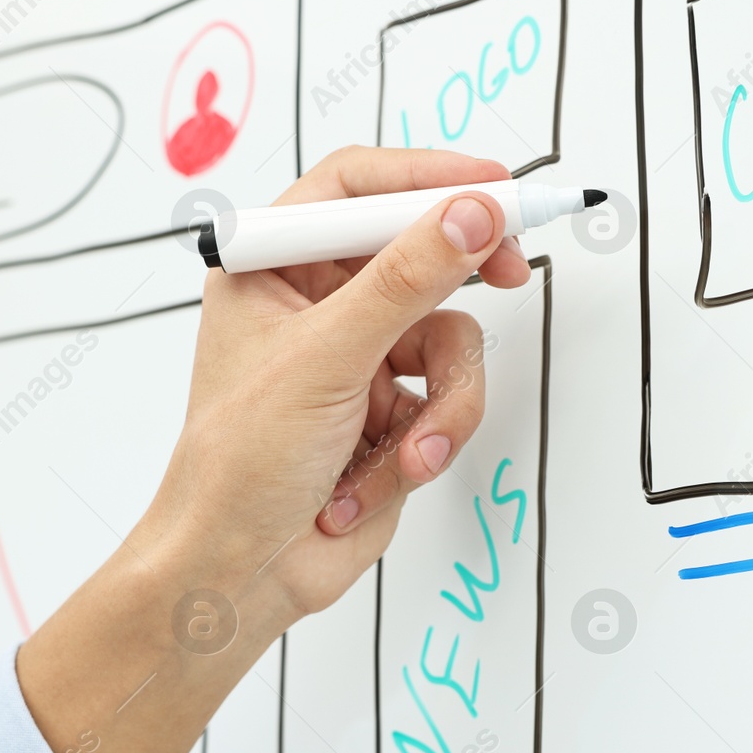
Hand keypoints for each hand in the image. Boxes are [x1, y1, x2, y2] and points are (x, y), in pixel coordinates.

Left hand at [142, 145, 529, 621]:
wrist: (240, 574)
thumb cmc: (238, 467)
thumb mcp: (326, 358)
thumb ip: (405, 280)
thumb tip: (471, 214)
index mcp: (271, 267)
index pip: (355, 187)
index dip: (427, 177)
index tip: (493, 187)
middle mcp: (315, 304)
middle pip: (417, 250)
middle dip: (462, 278)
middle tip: (514, 266)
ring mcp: (356, 359)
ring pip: (449, 337)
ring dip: (441, 403)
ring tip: (411, 452)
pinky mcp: (390, 413)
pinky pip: (447, 398)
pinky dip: (427, 443)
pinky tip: (376, 483)